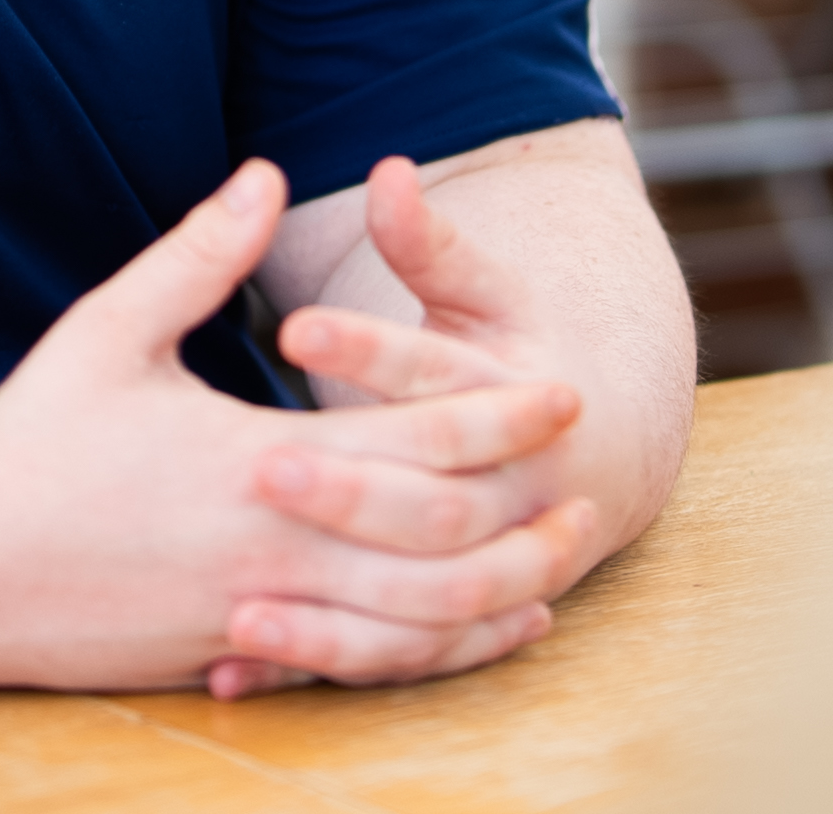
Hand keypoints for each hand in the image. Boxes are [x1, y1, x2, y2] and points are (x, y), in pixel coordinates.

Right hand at [0, 160, 596, 694]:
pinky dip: (428, 656)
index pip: (413, 445)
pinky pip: (356, 670)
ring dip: (496, 598)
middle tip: (591, 484)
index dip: (498, 417)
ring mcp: (252, 620)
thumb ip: (198, 254)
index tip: (560, 387)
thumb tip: (265, 170)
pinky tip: (468, 635)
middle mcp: (269, 551)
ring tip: (556, 565)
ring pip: (409, 626)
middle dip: (524, 515)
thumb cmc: (28, 441)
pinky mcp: (229, 663)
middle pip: (437, 546)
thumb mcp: (110, 329)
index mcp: (252, 462)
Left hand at [214, 150, 630, 699]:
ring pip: (421, 602)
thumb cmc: (514, 358)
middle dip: (349, 490)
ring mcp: (492, 568)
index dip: (371, 352)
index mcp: (515, 400)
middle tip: (260, 466)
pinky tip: (233, 665)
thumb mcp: (481, 294)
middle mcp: (515, 495)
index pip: (441, 377)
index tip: (293, 326)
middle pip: (435, 504)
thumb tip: (388, 168)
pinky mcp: (451, 620)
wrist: (599, 458)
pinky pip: (390, 658)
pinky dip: (318, 663)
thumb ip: (430, 243)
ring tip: (241, 598)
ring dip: (335, 607)